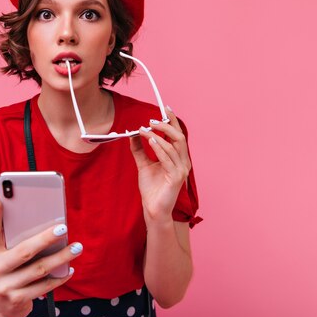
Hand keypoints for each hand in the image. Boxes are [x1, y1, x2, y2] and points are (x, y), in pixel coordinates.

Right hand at [0, 198, 81, 316]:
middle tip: (63, 228)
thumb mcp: (0, 255)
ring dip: (61, 257)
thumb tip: (34, 218)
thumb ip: (11, 239)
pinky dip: (59, 278)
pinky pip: (44, 287)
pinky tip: (70, 269)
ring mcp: (5, 287)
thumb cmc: (6, 271)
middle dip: (45, 239)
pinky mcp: (17, 300)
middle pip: (24, 251)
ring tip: (76, 247)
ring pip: (39, 269)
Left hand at [129, 107, 190, 224]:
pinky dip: (159, 148)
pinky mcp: (176, 178)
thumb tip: (133, 134)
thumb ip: (139, 150)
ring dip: (159, 136)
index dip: (173, 121)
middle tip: (151, 120)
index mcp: (178, 157)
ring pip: (174, 146)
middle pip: (179, 137)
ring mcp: (181, 170)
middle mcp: (183, 162)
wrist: (152, 209)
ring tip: (145, 130)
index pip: (177, 135)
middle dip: (166, 126)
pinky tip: (150, 141)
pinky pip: (168, 159)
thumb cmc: (151, 188)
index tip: (166, 108)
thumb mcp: (143, 164)